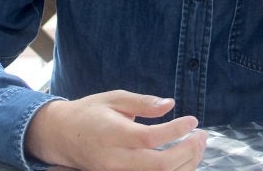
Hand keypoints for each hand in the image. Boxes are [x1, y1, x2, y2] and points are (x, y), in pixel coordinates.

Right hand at [25, 90, 206, 170]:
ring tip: (197, 146)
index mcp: (112, 133)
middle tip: (202, 136)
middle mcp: (115, 158)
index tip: (192, 120)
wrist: (60, 136)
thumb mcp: (113, 98)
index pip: (150, 138)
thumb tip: (170, 104)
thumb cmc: (89, 112)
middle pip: (159, 166)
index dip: (176, 131)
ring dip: (185, 165)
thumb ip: (142, 103)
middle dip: (187, 152)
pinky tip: (183, 159)